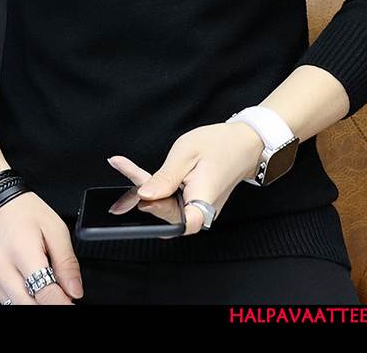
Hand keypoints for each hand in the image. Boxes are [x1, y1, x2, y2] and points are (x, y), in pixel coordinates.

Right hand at [0, 191, 83, 304]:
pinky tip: (33, 285)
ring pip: (18, 307)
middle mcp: (1, 268)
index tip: (73, 303)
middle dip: (50, 304)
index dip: (63, 304)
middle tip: (64, 295)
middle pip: (30, 306)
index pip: (45, 294)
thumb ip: (67, 262)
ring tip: (48, 287)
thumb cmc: (24, 211)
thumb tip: (75, 291)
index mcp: (22, 251)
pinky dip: (24, 298)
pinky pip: (9, 301)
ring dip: (37, 302)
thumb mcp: (55, 228)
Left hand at [107, 122, 263, 235]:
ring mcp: (198, 209)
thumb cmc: (219, 145)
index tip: (141, 199)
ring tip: (125, 166)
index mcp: (204, 200)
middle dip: (141, 194)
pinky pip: (171, 201)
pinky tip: (136, 174)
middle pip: (166, 214)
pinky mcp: (193, 203)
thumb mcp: (187, 153)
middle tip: (123, 167)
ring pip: (165, 207)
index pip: (181, 222)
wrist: (243, 144)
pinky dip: (154, 188)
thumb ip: (166, 177)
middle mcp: (202, 211)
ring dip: (145, 189)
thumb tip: (145, 195)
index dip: (158, 214)